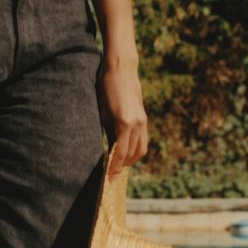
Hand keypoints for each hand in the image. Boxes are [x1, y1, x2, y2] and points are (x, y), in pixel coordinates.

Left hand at [96, 63, 147, 177]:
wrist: (121, 70)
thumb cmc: (106, 89)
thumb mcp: (103, 112)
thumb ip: (108, 132)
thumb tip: (111, 150)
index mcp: (124, 123)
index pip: (120, 152)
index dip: (115, 166)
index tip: (110, 177)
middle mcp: (137, 124)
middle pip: (132, 153)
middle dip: (123, 165)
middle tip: (113, 173)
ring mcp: (143, 121)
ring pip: (142, 148)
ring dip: (132, 158)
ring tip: (121, 164)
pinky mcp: (144, 117)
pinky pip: (143, 139)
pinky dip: (136, 148)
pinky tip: (127, 150)